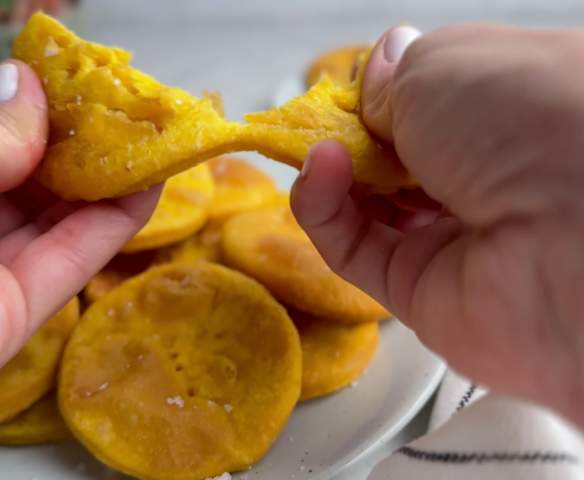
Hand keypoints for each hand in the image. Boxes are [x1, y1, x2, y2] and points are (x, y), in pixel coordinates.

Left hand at [0, 61, 159, 366]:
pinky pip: (71, 258)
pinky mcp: (16, 311)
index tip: (67, 79)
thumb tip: (23, 83)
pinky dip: (115, 224)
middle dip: (77, 141)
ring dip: (107, 179)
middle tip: (124, 108)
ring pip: (55, 215)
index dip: (25, 109)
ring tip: (149, 141)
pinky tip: (148, 188)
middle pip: (24, 175)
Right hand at [292, 25, 583, 426]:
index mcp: (503, 119)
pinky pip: (355, 250)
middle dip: (351, 140)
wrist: (575, 236)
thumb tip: (377, 69)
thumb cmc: (528, 118)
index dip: (381, 100)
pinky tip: (321, 175)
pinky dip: (325, 212)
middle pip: (393, 162)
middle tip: (325, 124)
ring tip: (323, 149)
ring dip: (333, 173)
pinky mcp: (419, 290)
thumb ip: (397, 75)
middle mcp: (483, 182)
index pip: (427, 111)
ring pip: (367, 209)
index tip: (349, 92)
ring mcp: (451, 240)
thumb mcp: (448, 65)